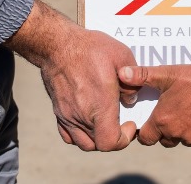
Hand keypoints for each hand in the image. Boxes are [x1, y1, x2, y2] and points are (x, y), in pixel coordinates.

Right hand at [6, 0, 136, 150]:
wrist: (58, 45)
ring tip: (106, 123)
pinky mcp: (58, 112)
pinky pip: (69, 135)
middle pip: (99, 145)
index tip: (130, 124)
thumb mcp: (121, 56)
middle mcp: (82, 116)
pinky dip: (80, 135)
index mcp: (99, 105)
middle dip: (114, 138)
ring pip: (83, 143)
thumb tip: (131, 100)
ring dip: (97, 138)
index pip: (110, 142)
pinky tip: (88, 121)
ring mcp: (67, 116)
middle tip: (121, 123)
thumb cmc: (91, 48)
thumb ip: (132, 82)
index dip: (124, 139)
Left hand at [119, 64, 190, 147]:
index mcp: (162, 120)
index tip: (150, 121)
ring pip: (181, 139)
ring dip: (181, 130)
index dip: (146, 131)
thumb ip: (143, 75)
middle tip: (172, 112)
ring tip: (189, 110)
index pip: (146, 138)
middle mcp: (175, 134)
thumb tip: (122, 73)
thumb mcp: (169, 74)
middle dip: (165, 129)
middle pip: (164, 139)